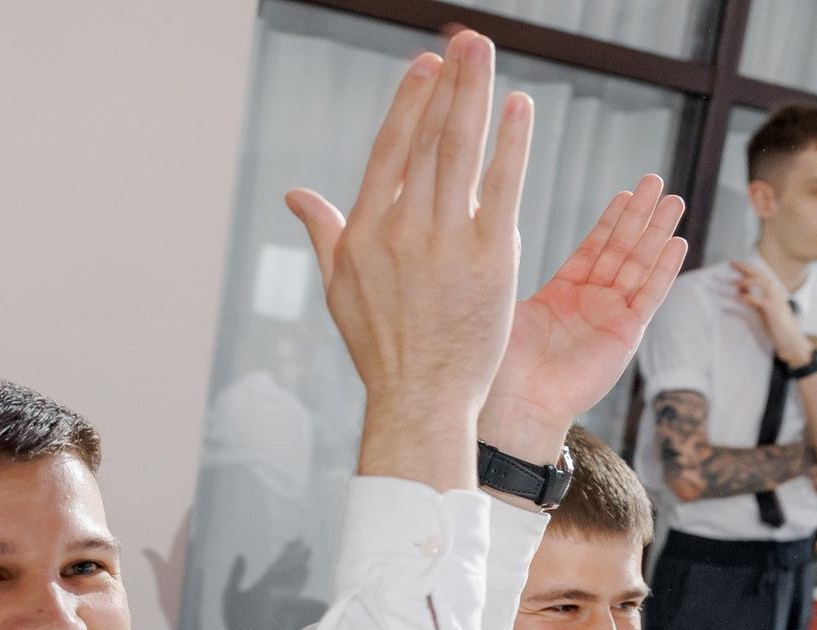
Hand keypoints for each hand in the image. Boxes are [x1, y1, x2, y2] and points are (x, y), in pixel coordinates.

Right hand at [287, 31, 530, 491]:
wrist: (420, 401)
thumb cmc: (381, 350)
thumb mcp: (340, 290)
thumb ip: (325, 232)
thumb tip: (296, 196)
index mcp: (366, 232)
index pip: (390, 150)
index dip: (410, 103)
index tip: (428, 66)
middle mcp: (402, 229)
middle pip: (427, 139)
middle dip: (448, 83)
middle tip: (467, 40)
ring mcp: (446, 242)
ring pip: (460, 151)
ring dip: (475, 95)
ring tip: (486, 52)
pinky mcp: (489, 259)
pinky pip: (501, 188)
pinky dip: (511, 144)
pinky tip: (521, 108)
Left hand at [477, 176, 689, 463]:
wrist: (515, 404)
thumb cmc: (500, 363)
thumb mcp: (504, 303)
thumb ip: (508, 270)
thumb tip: (490, 234)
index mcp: (562, 297)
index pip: (593, 248)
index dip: (610, 220)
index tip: (625, 191)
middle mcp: (590, 305)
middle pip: (622, 250)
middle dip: (639, 215)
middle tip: (656, 181)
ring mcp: (610, 319)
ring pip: (641, 265)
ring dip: (657, 232)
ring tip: (674, 200)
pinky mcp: (626, 335)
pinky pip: (650, 296)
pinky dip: (664, 269)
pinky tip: (677, 242)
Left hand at [729, 260, 812, 366]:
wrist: (791, 340)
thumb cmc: (777, 327)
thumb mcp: (762, 311)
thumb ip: (752, 301)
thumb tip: (738, 292)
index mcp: (773, 291)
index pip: (759, 274)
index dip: (746, 267)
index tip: (733, 263)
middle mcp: (775, 292)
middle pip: (759, 274)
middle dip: (744, 267)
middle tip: (731, 263)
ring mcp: (775, 300)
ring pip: (760, 283)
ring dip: (745, 280)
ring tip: (732, 282)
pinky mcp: (772, 311)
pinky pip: (758, 300)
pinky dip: (747, 297)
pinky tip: (738, 297)